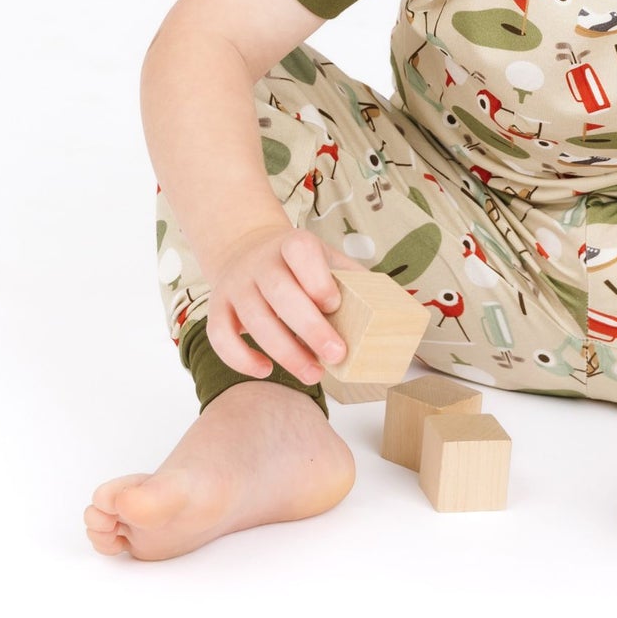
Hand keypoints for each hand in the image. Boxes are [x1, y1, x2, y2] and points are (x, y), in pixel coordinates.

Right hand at [204, 225, 367, 383]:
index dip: (317, 279)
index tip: (334, 304)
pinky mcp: (218, 308)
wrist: (246, 249)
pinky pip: (220, 336)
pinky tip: (266, 370)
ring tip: (314, 373)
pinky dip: (240, 358)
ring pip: (254, 320)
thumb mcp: (326, 257)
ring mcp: (236, 285)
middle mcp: (261, 262)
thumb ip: (353, 277)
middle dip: (310, 328)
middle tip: (337, 355)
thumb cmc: (298, 263)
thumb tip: (398, 305)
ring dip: (285, 352)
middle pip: (281, 294)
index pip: (300, 252)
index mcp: (292, 244)